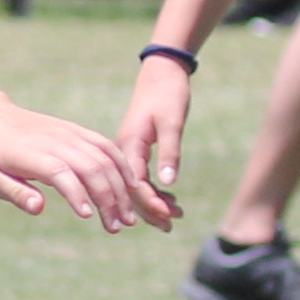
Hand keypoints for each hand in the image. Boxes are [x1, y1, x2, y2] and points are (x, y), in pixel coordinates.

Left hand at [0, 91, 154, 228]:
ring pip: (103, 157)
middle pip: (91, 167)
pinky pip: (105, 145)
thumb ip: (15, 193)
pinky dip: (120, 164)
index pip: (62, 173)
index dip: (78, 194)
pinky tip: (131, 186)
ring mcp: (68, 133)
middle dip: (109, 198)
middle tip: (117, 227)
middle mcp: (55, 141)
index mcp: (31, 155)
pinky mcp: (75, 130)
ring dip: (120, 187)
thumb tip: (40, 208)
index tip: (88, 217)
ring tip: (127, 215)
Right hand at [117, 57, 197, 214]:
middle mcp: (125, 151)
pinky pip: (140, 176)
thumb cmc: (168, 95)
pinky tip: (169, 198)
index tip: (167, 218)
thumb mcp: (172, 123)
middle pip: (133, 190)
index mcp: (129, 145)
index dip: (151, 203)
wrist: (162, 73)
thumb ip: (169, 153)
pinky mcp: (136, 149)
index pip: (136, 185)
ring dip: (155, 202)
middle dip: (151, 210)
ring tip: (175, 217)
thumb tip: (168, 183)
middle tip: (170, 226)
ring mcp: (129, 150)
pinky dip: (155, 189)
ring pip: (137, 186)